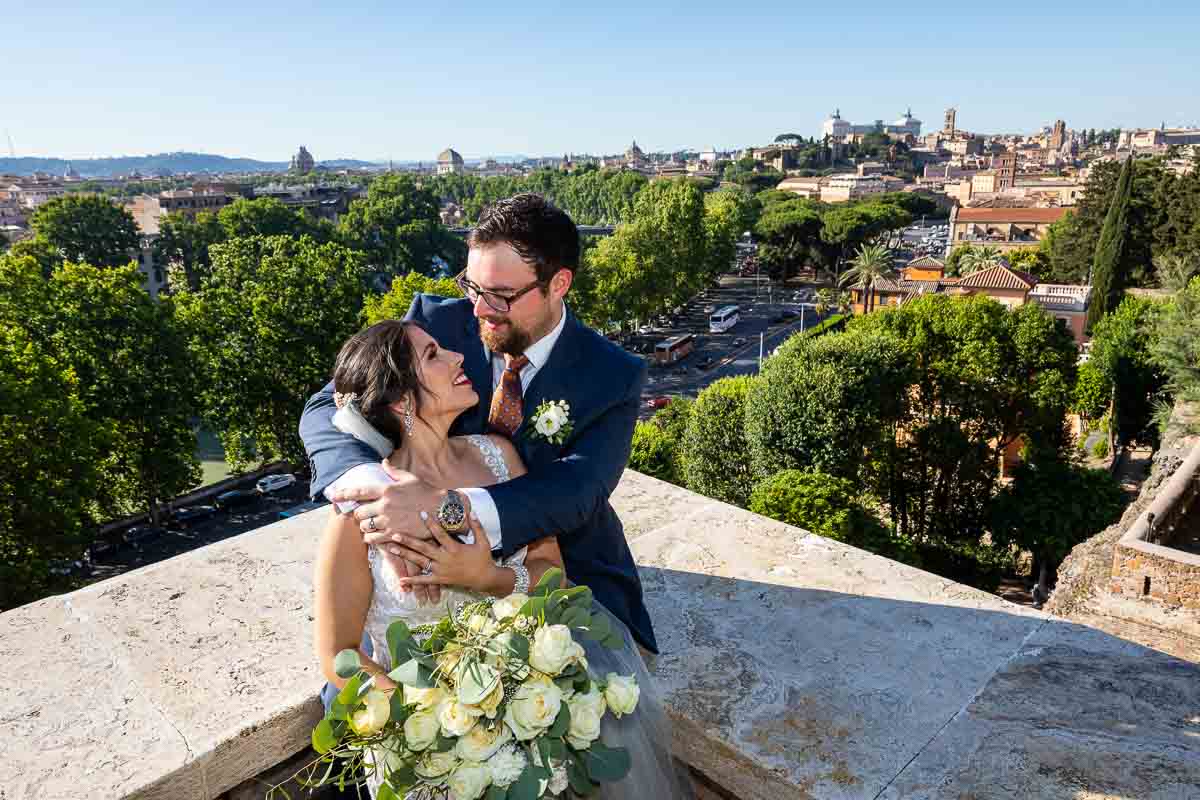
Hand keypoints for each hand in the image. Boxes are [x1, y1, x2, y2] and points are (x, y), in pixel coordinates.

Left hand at [331, 466, 447, 604]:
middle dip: (360, 515)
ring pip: (365, 527)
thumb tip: (384, 463)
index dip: (343, 494)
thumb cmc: (428, 493)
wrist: (442, 511)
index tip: (333, 495)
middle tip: (366, 515)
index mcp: (387, 489)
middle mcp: (385, 505)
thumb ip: (394, 472)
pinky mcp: (394, 534)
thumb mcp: (411, 479)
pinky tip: (376, 537)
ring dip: (366, 527)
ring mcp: (389, 521)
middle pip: (360, 513)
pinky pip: (374, 539)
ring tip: (372, 526)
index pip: (359, 491)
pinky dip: (372, 539)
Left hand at [397, 512, 507, 595]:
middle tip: (395, 534)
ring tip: (391, 548)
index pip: (440, 534)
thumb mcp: (483, 541)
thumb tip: (471, 511)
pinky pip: (424, 580)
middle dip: (408, 541)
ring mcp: (441, 570)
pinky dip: (413, 580)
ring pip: (420, 562)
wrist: (484, 579)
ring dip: (405, 555)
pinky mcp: (440, 579)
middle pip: (423, 548)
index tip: (422, 513)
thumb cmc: (483, 558)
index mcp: (454, 548)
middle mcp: (445, 559)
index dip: (431, 523)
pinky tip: (401, 579)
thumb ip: (477, 526)